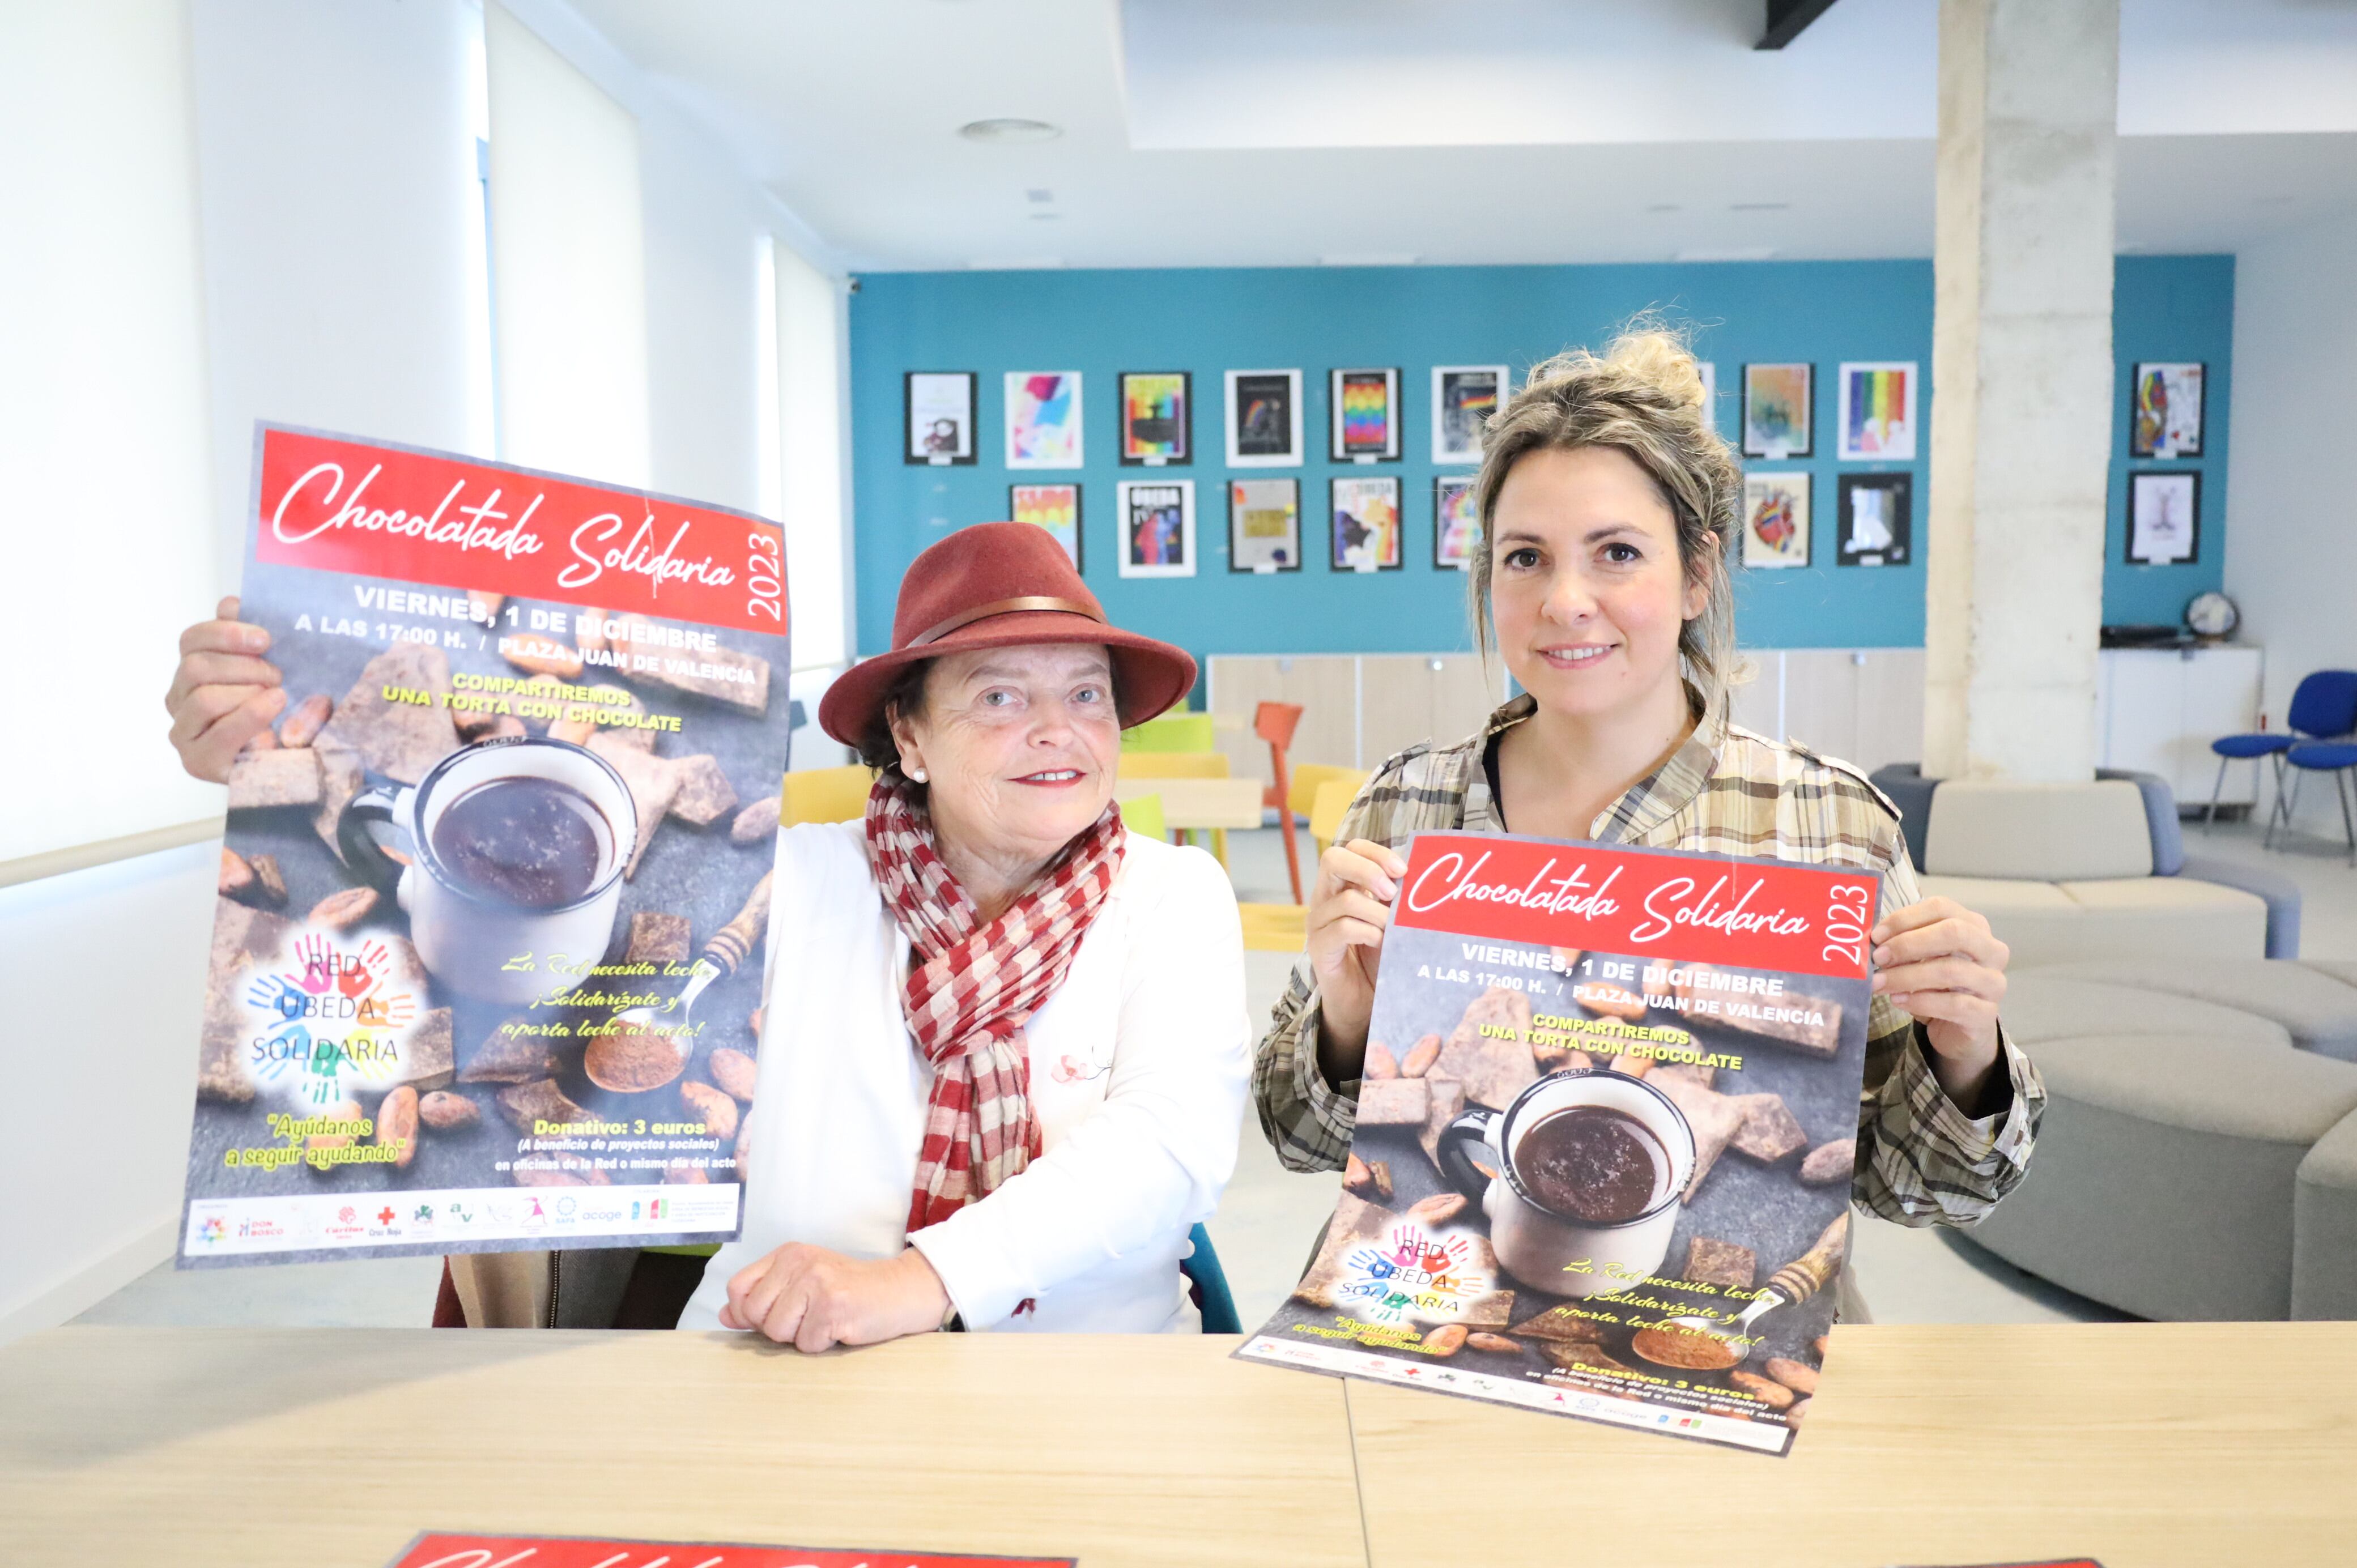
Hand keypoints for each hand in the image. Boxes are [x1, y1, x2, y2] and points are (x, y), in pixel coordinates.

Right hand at [166, 596, 284, 781]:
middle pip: (195, 667)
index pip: (191, 640)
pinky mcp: (199, 761)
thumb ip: (247, 638)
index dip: (226, 632)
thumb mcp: (270, 669)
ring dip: (248, 692)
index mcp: (191, 671)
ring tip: (278, 695)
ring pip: (204, 698)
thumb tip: (231, 603)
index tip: (266, 638)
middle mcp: (179, 700)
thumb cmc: (280, 711)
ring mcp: (185, 733)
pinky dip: (250, 716)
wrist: (294, 760)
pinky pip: (219, 733)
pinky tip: (272, 706)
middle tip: (277, 674)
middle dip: (244, 667)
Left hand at [716, 1243, 948, 1350]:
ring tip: (824, 1321)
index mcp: (788, 1253)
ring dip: (800, 1337)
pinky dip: (822, 1345)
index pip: (738, 1288)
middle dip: (776, 1328)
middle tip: (806, 1319)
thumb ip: (764, 1296)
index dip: (745, 1313)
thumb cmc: (850, 1291)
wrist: (900, 1291)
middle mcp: (799, 1262)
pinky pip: (806, 1344)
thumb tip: (725, 1315)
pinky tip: (840, 1328)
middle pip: (754, 1313)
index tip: (769, 1318)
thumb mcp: (802, 1284)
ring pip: (777, 1332)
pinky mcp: (833, 1306)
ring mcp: (816, 1282)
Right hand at [1306, 838, 1406, 1082]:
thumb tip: (1425, 877)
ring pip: (1344, 900)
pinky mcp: (1319, 948)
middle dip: (1368, 870)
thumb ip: (1398, 899)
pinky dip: (1367, 932)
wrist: (1363, 1001)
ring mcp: (1318, 922)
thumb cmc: (1381, 957)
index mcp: (1343, 884)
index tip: (1404, 869)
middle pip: (1333, 859)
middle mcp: (1325, 897)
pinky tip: (1380, 942)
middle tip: (1392, 892)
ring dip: (1378, 913)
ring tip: (1393, 929)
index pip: (1351, 848)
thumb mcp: (1393, 921)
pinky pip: (1342, 929)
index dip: (1376, 852)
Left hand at [1870, 896, 2008, 1112]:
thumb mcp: (1919, 959)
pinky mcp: (1987, 1014)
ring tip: (1879, 983)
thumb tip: (1870, 941)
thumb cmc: (1936, 986)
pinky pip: (1954, 1004)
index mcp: (1973, 926)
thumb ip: (1902, 945)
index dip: (1905, 918)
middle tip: (1878, 958)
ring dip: (1907, 976)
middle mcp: (1991, 950)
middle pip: (1954, 933)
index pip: (1941, 907)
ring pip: (1951, 970)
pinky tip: (1898, 1000)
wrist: (1958, 1029)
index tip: (1876, 935)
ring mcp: (1993, 982)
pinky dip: (1921, 1001)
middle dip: (1909, 944)